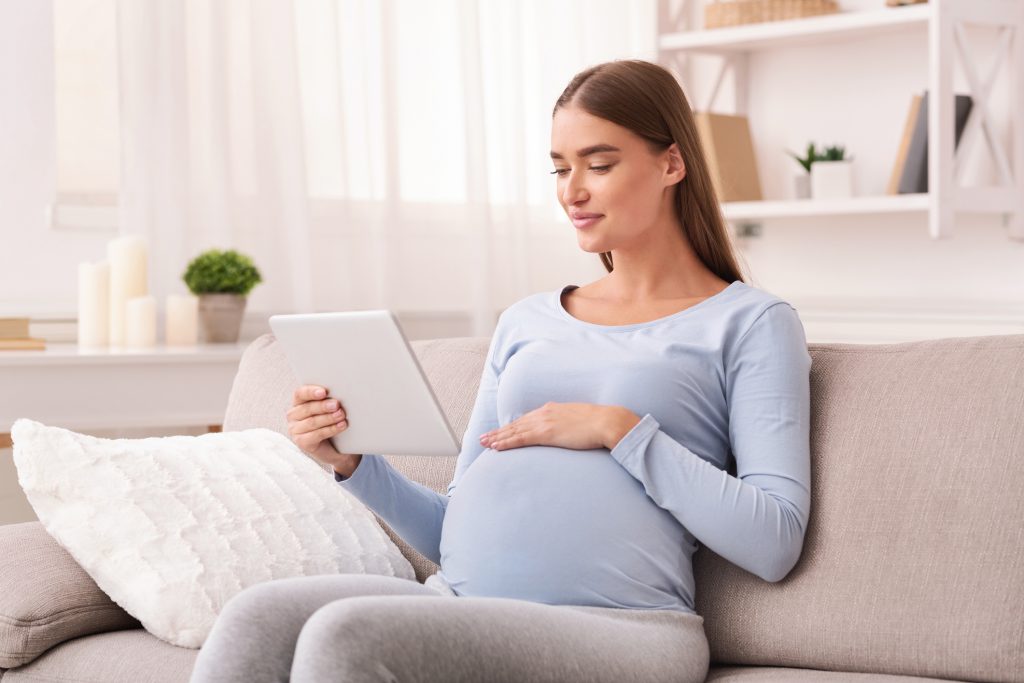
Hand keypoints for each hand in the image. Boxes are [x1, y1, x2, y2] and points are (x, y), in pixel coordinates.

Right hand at [286, 385, 362, 476]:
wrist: (333, 446)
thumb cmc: (330, 421)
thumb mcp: (328, 408)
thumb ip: (329, 400)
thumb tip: (339, 395)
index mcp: (298, 402)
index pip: (300, 393)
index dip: (311, 392)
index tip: (324, 392)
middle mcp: (294, 415)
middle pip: (308, 408)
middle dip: (323, 406)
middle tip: (336, 405)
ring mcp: (295, 430)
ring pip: (312, 422)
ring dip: (329, 418)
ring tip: (341, 415)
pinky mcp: (302, 442)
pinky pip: (316, 435)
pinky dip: (331, 429)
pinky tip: (341, 426)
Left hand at [478, 402, 640, 451]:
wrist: (608, 422)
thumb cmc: (600, 425)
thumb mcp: (581, 422)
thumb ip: (569, 425)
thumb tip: (568, 433)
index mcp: (553, 410)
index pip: (527, 419)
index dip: (512, 426)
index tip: (501, 431)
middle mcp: (545, 413)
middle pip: (516, 424)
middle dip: (499, 431)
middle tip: (483, 438)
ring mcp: (544, 422)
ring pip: (514, 430)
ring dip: (497, 437)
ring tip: (484, 443)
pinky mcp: (546, 433)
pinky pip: (520, 438)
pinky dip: (505, 442)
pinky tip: (495, 447)